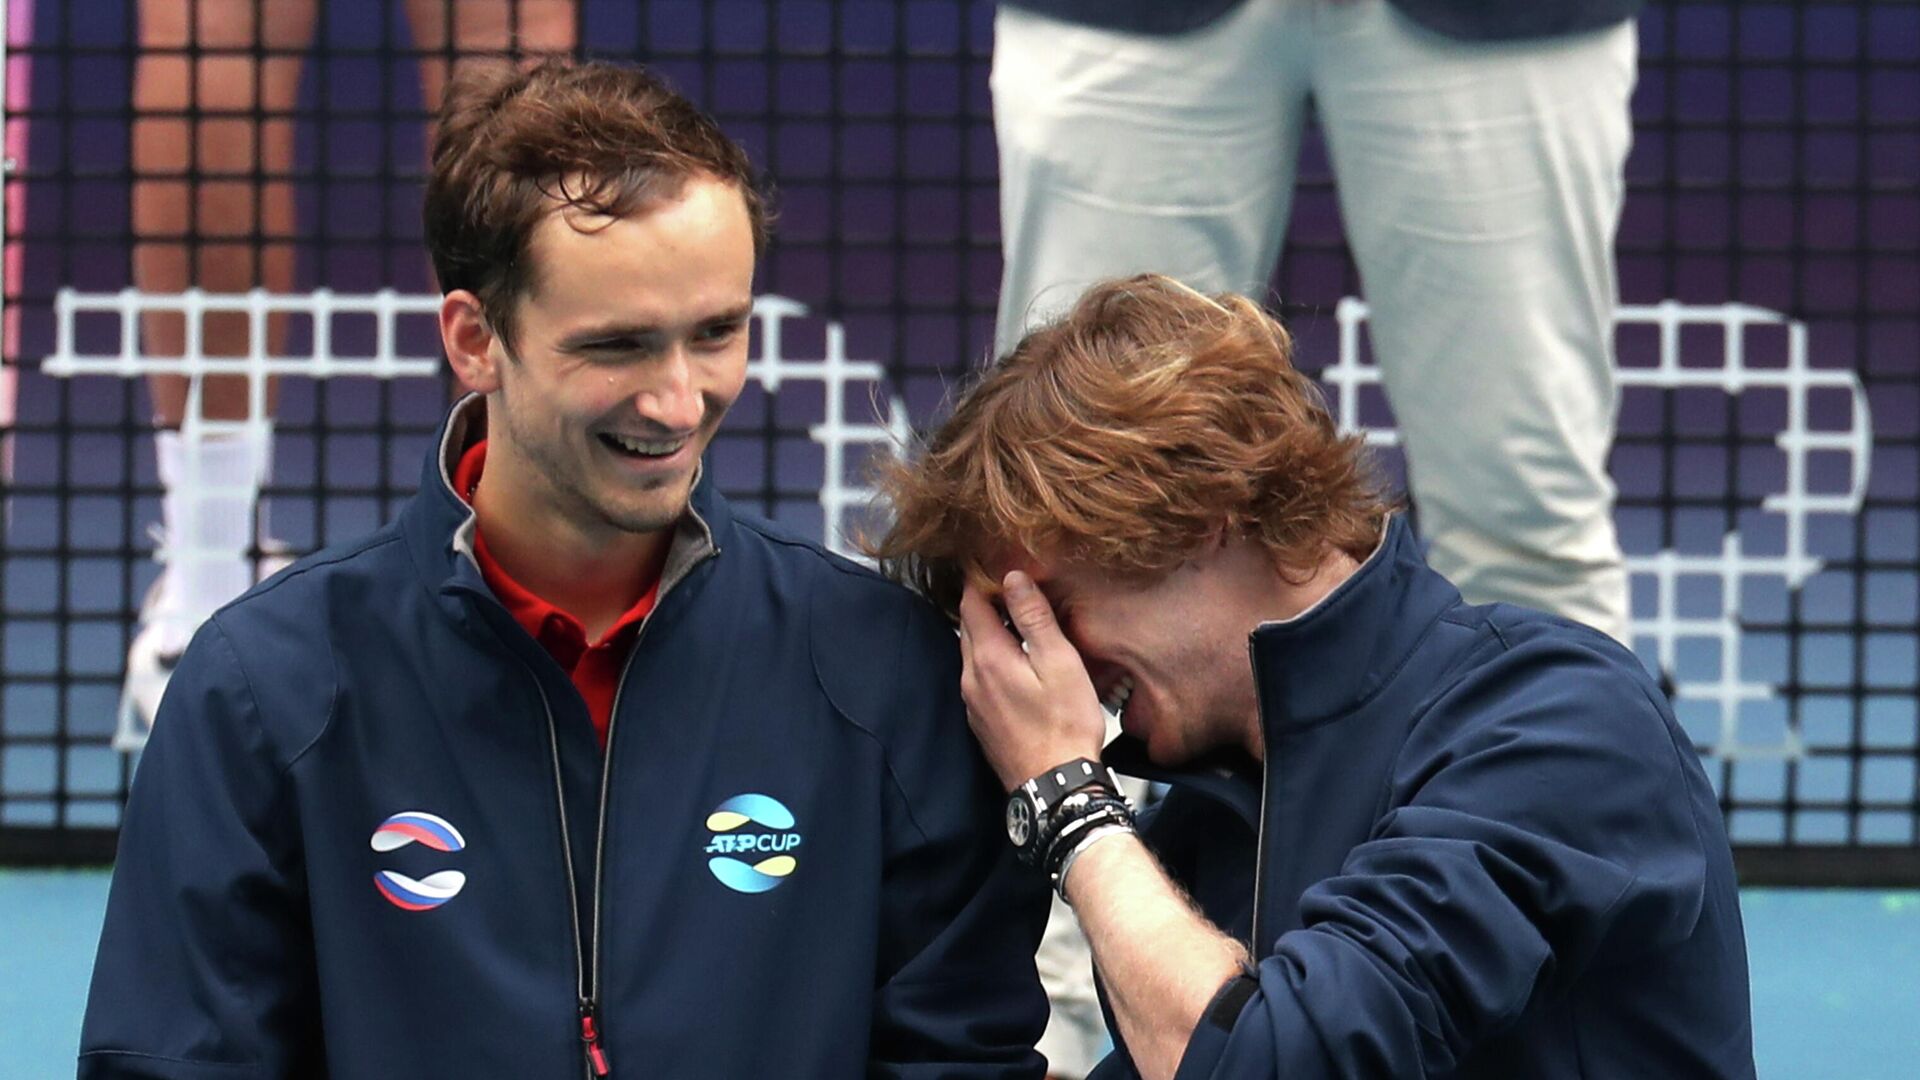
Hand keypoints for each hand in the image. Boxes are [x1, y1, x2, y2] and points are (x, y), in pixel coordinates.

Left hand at [957, 571, 1108, 790]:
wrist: (1055, 785)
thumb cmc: (1064, 723)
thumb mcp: (1058, 662)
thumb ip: (1033, 618)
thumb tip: (1012, 577)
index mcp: (988, 658)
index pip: (970, 603)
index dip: (982, 580)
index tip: (998, 566)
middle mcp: (971, 678)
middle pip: (967, 626)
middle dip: (984, 604)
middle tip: (1010, 589)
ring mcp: (973, 702)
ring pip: (971, 653)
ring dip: (988, 634)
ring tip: (1016, 623)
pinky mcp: (981, 721)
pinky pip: (978, 678)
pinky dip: (990, 660)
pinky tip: (1015, 664)